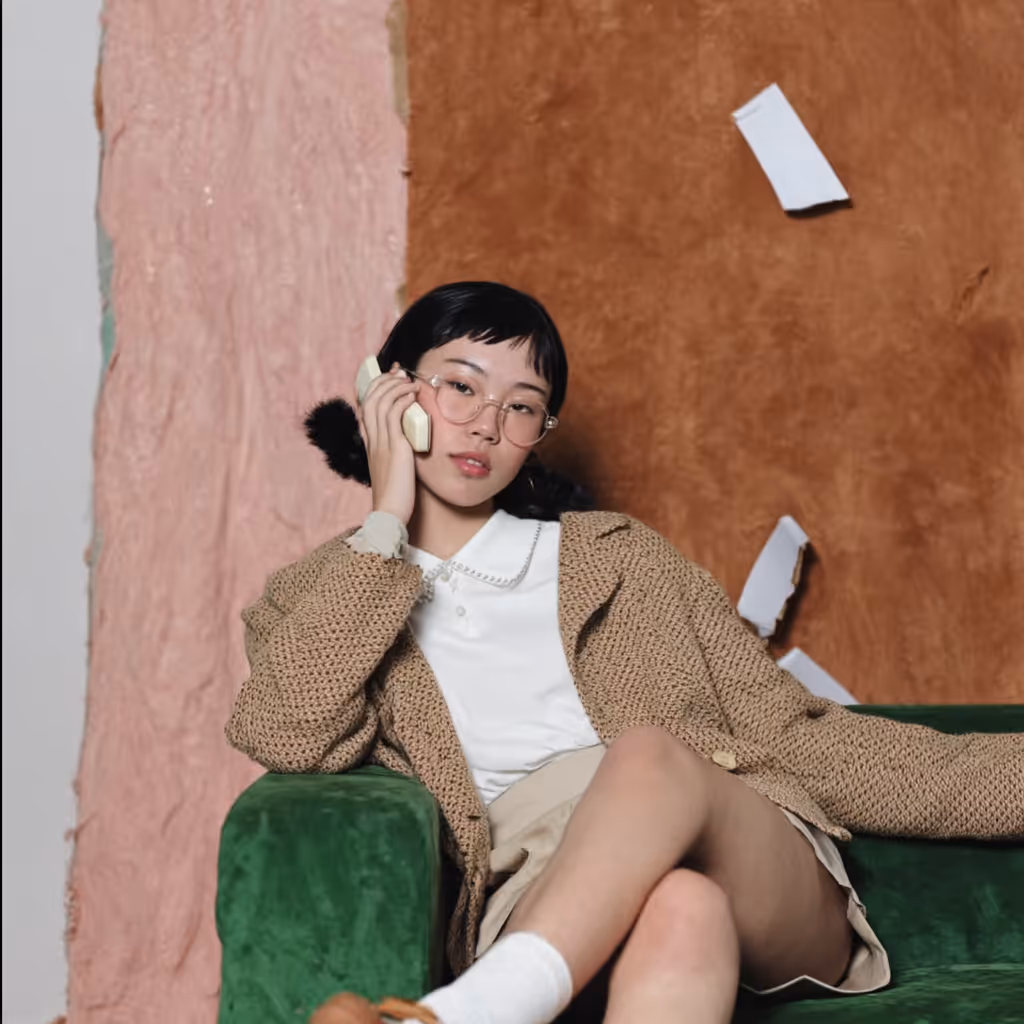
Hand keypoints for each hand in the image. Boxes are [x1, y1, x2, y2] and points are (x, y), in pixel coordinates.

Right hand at [357, 363, 420, 525]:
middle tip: (398, 371)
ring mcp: (381, 443)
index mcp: (370, 444)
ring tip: (408, 379)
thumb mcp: (393, 469)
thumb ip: (396, 453)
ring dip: (394, 386)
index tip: (389, 375)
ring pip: (380, 402)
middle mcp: (372, 440)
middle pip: (370, 399)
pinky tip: (412, 394)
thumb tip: (407, 442)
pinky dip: (402, 400)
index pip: (365, 407)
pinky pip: (394, 415)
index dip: (375, 387)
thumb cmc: (395, 496)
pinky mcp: (394, 448)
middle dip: (383, 380)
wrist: (390, 514)